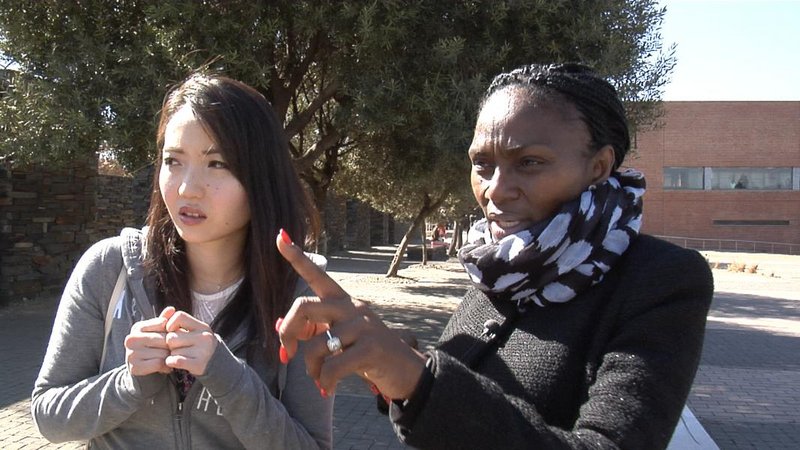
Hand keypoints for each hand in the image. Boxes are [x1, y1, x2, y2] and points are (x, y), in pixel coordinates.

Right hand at [124, 307, 174, 375]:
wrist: (143, 367)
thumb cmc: (154, 345)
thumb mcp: (159, 331)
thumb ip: (165, 320)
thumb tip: (172, 309)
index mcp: (138, 327)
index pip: (163, 325)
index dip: (172, 333)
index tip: (174, 337)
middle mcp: (131, 339)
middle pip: (163, 340)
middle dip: (172, 346)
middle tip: (176, 350)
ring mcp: (131, 353)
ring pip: (162, 353)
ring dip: (170, 357)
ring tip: (171, 358)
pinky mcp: (134, 367)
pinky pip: (158, 364)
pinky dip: (165, 366)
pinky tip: (166, 366)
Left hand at [164, 310, 218, 375]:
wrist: (214, 364)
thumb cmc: (196, 344)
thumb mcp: (191, 330)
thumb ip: (176, 320)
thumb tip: (168, 309)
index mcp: (202, 326)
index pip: (179, 316)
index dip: (170, 323)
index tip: (171, 331)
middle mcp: (204, 337)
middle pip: (171, 337)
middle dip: (170, 343)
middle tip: (178, 347)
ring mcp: (203, 351)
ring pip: (172, 351)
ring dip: (172, 354)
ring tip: (181, 355)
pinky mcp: (198, 364)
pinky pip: (175, 361)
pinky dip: (171, 362)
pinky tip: (174, 362)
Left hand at [275, 229, 425, 399]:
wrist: (407, 372)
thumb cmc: (367, 355)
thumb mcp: (342, 339)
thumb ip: (316, 332)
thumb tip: (282, 332)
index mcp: (343, 301)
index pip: (316, 274)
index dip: (296, 257)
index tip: (279, 236)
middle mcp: (352, 307)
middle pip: (304, 307)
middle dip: (287, 332)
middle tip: (287, 355)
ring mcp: (363, 326)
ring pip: (316, 345)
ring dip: (312, 369)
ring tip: (321, 379)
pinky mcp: (371, 348)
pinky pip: (333, 366)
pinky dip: (325, 381)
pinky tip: (329, 387)